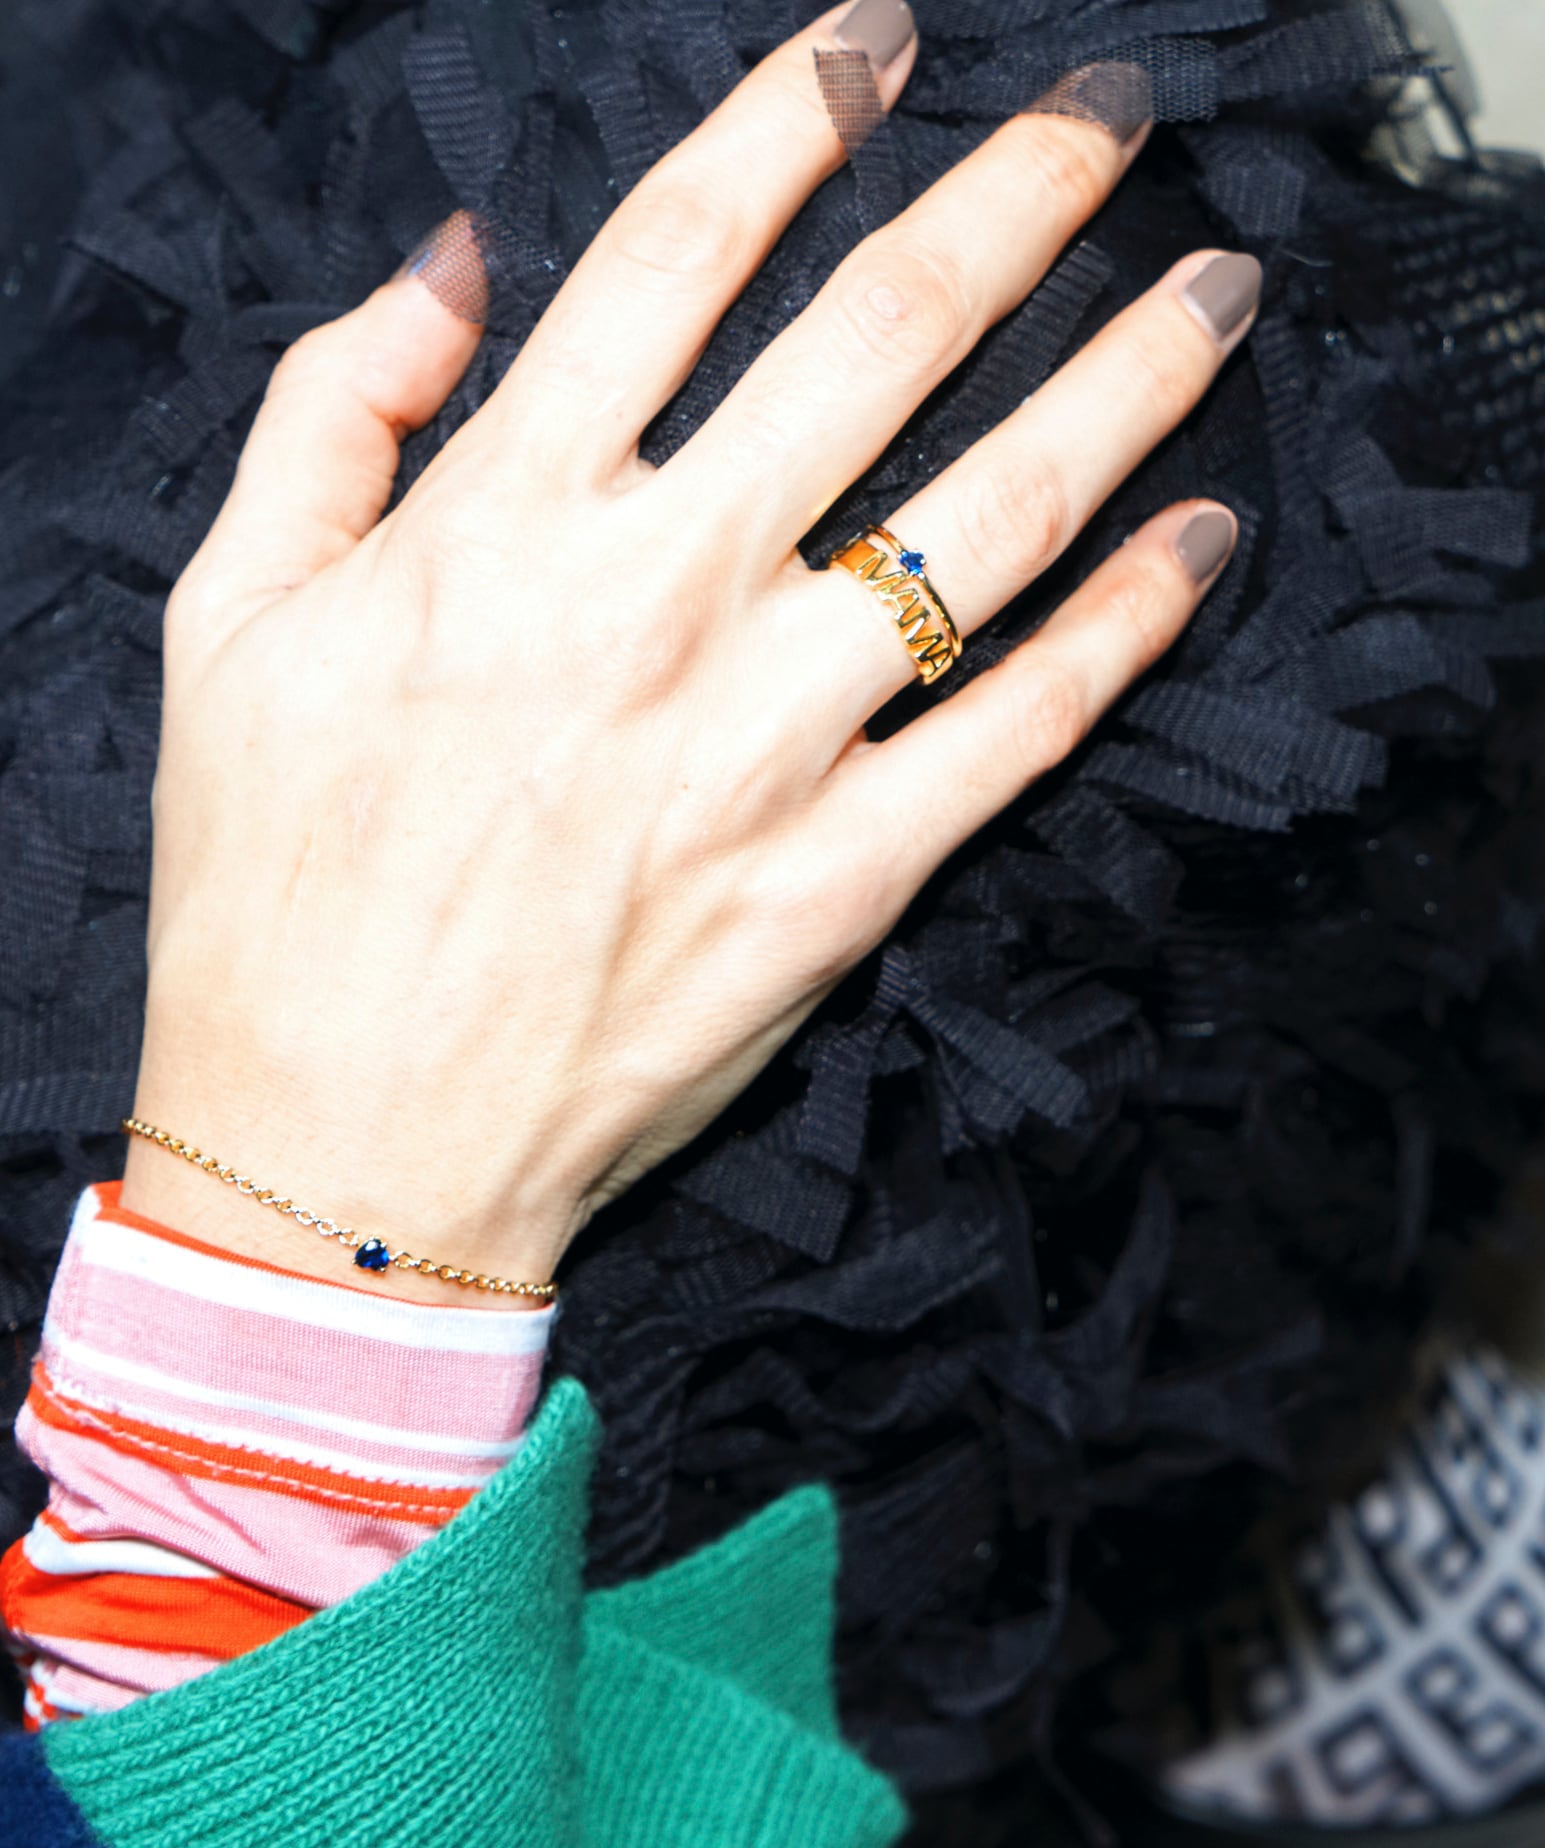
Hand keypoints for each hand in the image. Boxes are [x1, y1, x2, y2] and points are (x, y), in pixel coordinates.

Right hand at [121, 3, 1257, 1301]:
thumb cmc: (274, 893)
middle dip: (1015, 200)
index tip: (875, 46)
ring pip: (990, 517)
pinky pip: (1021, 730)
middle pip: (879, 343)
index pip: (675, 256)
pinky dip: (1125, 627)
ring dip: (1125, 379)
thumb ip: (334, 413)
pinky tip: (1199, 539)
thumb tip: (461, 262)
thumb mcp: (226, 623)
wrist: (348, 1156)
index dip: (790, 118)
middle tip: (1110, 116)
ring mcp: (766, 747)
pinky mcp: (842, 880)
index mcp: (501, 525)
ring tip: (1215, 288)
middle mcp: (656, 608)